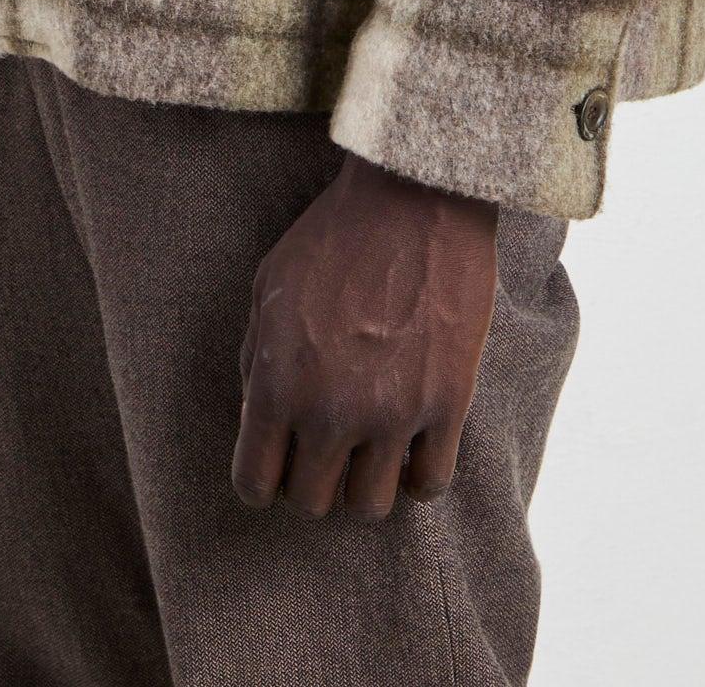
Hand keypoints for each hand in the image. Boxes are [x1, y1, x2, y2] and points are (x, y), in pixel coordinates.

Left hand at [232, 150, 497, 520]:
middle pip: (312, 502)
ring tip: (368, 447)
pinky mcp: (448, 405)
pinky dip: (418, 474)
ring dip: (364, 481)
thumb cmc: (335, 235)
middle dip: (313, 478)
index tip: (279, 460)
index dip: (264, 478)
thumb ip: (257, 361)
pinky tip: (411, 443)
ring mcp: (393, 414)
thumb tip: (260, 418)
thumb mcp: (269, 286)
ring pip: (370, 507)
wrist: (414, 197)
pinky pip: (430, 485)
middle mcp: (331, 411)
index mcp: (279, 383)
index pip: (256, 484)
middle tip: (325, 445)